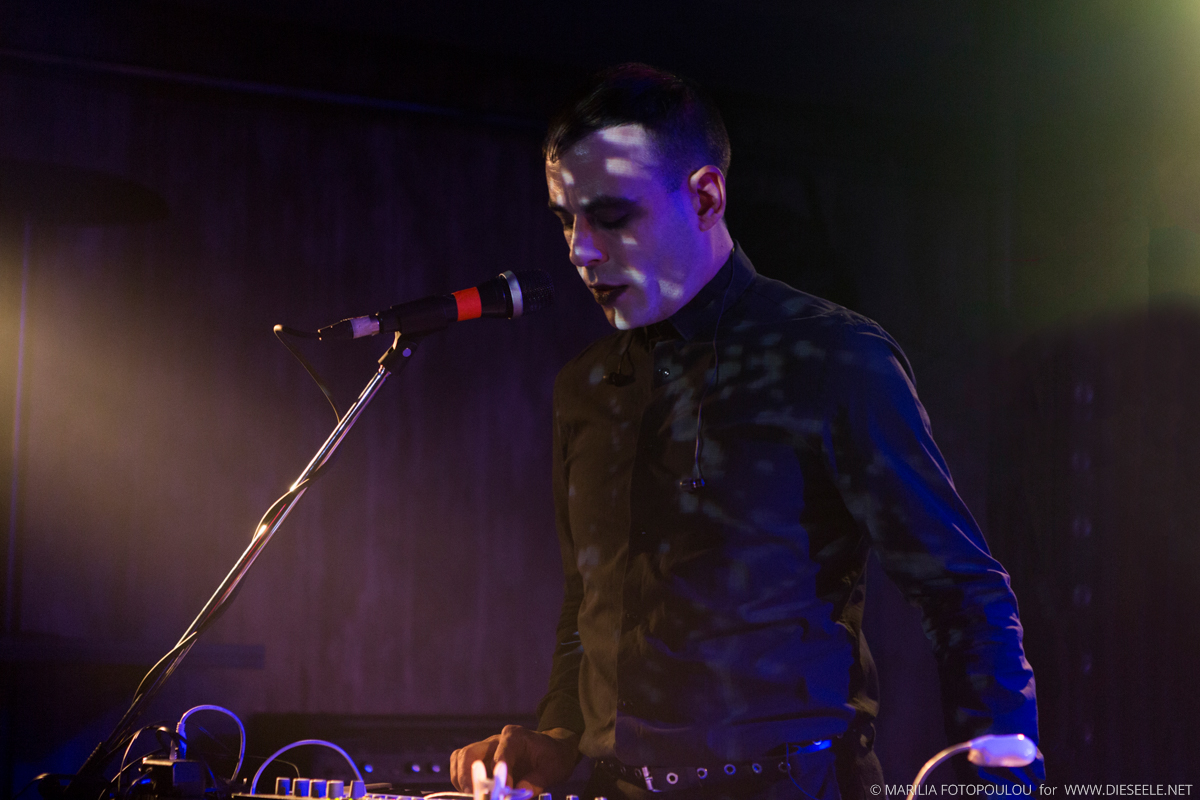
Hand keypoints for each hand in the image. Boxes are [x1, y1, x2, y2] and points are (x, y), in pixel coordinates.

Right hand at [450, 726, 579, 794]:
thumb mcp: (554, 768)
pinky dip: (461, 780)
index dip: (497, 776)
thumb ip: (537, 780)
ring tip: (474, 794)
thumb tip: (521, 792)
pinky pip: (462, 766)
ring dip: (461, 780)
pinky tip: (474, 792)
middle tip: (476, 795)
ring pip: (461, 758)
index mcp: (515, 737)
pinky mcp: (482, 759)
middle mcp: (496, 740)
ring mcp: (486, 748)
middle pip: (469, 753)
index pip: (499, 754)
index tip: (501, 792)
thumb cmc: (554, 756)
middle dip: (468, 778)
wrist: (553, 749)